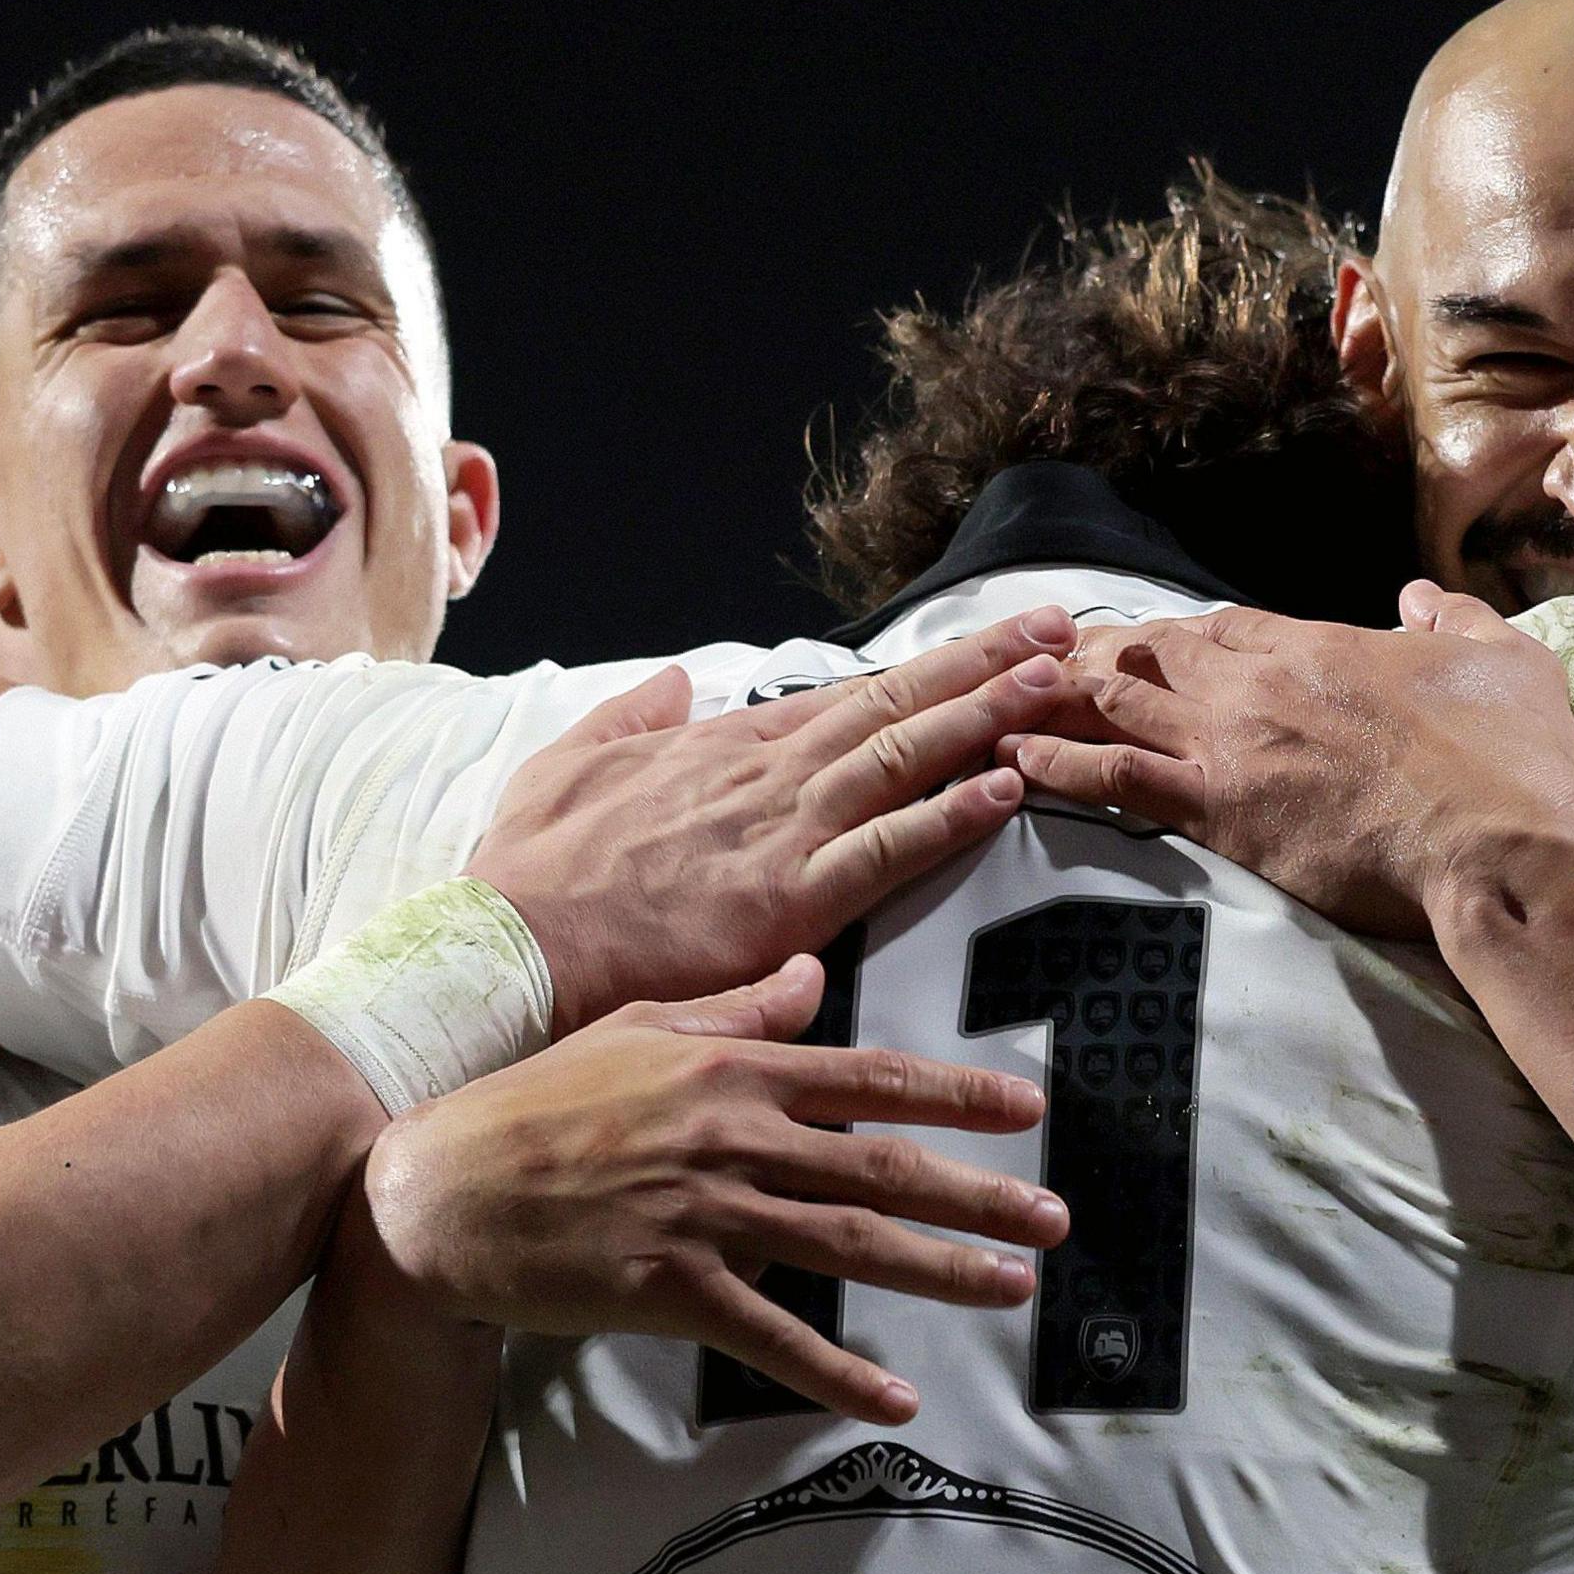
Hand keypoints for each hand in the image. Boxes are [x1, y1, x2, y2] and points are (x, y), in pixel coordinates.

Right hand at [353, 956, 1065, 1422]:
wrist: (436, 1189)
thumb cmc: (534, 1105)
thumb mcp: (639, 1029)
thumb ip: (739, 1009)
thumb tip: (813, 977)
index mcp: (730, 1070)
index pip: (868, 1077)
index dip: (955, 1095)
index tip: (1028, 1109)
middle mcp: (731, 1136)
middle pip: (880, 1166)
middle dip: (980, 1194)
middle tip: (1057, 1218)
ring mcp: (703, 1212)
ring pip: (848, 1244)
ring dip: (941, 1272)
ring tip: (1014, 1287)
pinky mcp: (670, 1287)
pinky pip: (772, 1338)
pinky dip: (838, 1372)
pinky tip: (895, 1399)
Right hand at [470, 610, 1085, 1028]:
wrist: (511, 943)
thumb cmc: (535, 870)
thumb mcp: (569, 763)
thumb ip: (631, 716)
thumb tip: (671, 683)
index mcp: (728, 750)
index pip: (850, 698)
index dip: (929, 670)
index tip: (991, 644)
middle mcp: (767, 777)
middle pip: (895, 708)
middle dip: (984, 666)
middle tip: (1063, 630)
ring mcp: (781, 833)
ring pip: (904, 760)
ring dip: (987, 716)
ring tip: (1057, 682)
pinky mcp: (785, 898)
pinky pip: (884, 851)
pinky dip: (947, 816)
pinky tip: (1004, 788)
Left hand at [1002, 583, 1573, 936]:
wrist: (1499, 838)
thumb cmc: (1511, 757)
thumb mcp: (1501, 658)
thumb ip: (1454, 618)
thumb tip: (1421, 596)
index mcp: (1325, 644)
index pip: (1229, 625)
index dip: (1188, 634)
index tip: (1159, 642)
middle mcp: (1262, 684)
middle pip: (1159, 652)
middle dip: (1106, 652)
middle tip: (1054, 661)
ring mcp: (1232, 745)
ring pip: (1121, 700)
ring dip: (1063, 694)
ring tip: (1007, 697)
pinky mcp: (1218, 812)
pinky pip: (1114, 776)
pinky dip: (1058, 761)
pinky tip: (1012, 756)